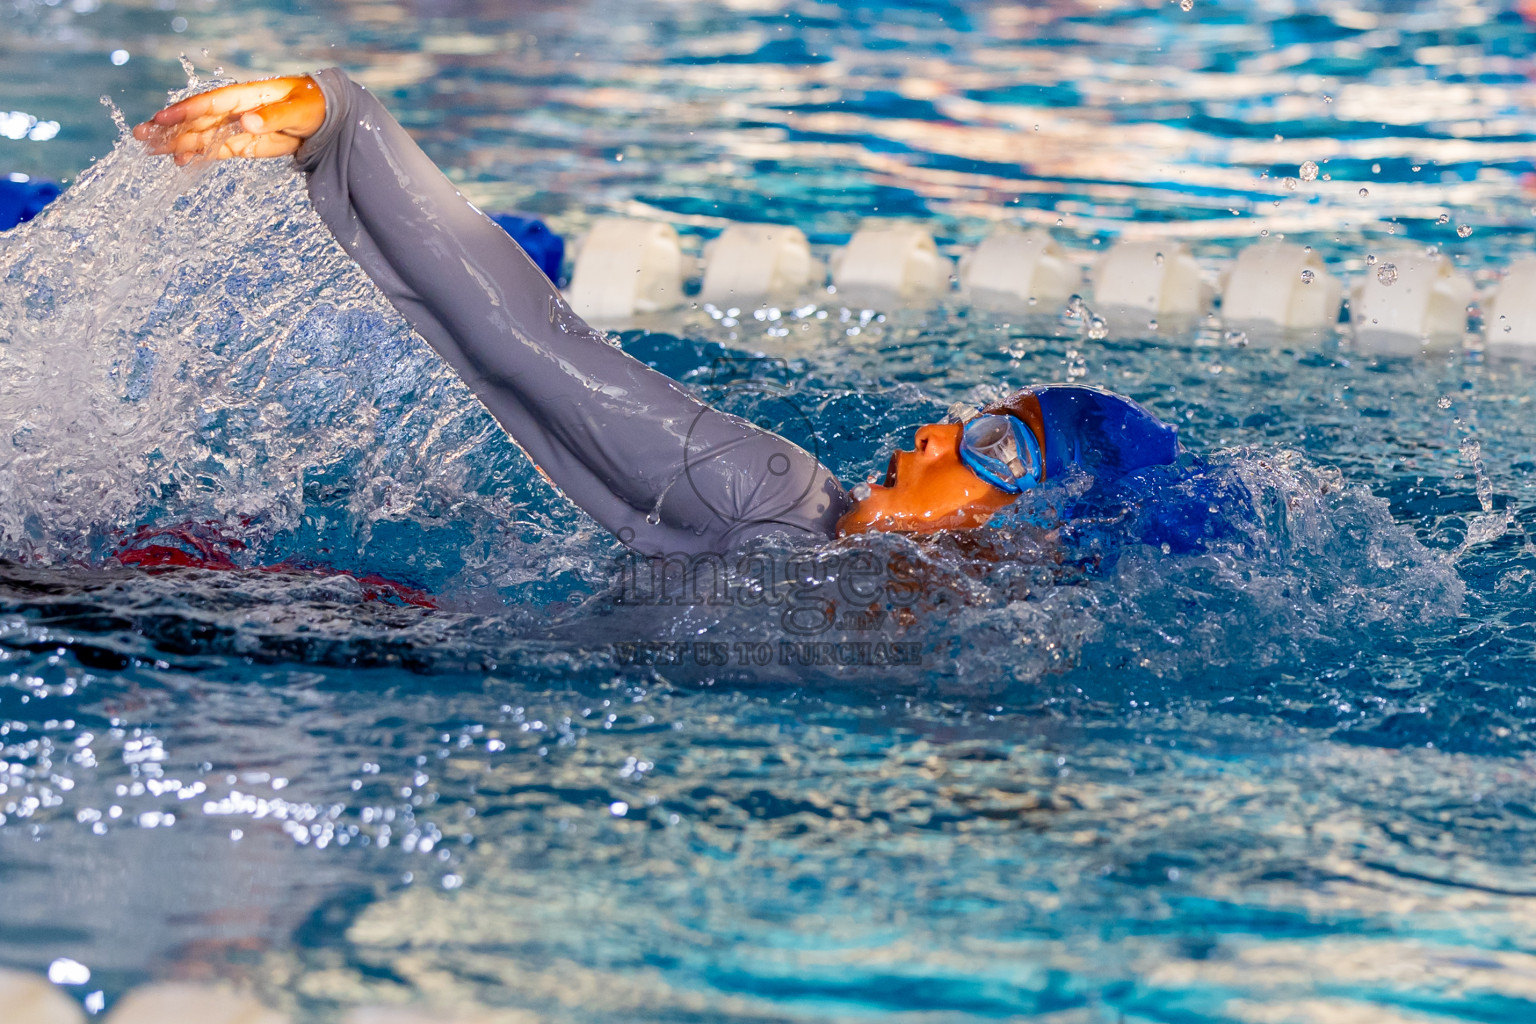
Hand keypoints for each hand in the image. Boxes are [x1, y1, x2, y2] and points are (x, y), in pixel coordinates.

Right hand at [132, 76, 325, 164]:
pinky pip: (214, 150)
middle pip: (197, 119)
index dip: (186, 110)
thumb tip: (247, 122)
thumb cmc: (313, 105)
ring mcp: (236, 128)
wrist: (325, 118)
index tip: (162, 118)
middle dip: (169, 127)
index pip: (210, 103)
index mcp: (246, 96)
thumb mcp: (299, 110)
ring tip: (150, 150)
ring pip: (200, 135)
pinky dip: (197, 156)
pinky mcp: (242, 144)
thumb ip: (273, 116)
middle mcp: (235, 111)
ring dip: (176, 142)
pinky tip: (178, 162)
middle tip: (141, 135)